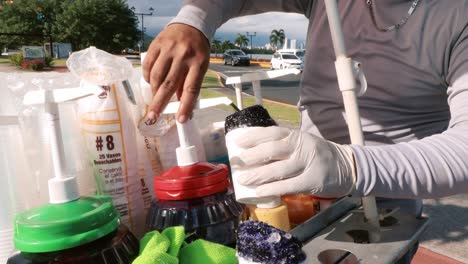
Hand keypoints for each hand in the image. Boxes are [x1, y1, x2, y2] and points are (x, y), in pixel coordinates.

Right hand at [143, 23, 209, 122]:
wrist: (190, 25)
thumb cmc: (197, 50)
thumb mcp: (200, 66)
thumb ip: (190, 84)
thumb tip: (179, 104)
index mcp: (198, 63)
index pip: (191, 89)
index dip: (185, 106)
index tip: (180, 120)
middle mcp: (183, 56)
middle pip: (169, 84)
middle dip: (160, 103)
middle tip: (153, 117)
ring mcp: (169, 49)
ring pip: (156, 76)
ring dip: (153, 91)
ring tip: (154, 99)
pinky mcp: (157, 44)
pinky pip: (148, 64)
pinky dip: (147, 76)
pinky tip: (149, 81)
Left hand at [231, 127, 355, 197]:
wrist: (348, 166)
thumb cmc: (318, 155)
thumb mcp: (302, 142)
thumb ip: (284, 143)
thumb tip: (254, 149)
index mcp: (297, 135)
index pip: (272, 132)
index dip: (253, 136)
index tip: (237, 142)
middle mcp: (302, 146)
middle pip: (273, 149)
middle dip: (252, 156)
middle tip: (236, 162)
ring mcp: (309, 163)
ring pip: (279, 169)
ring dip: (258, 175)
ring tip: (243, 179)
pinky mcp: (313, 181)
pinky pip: (289, 185)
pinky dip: (273, 189)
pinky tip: (260, 192)